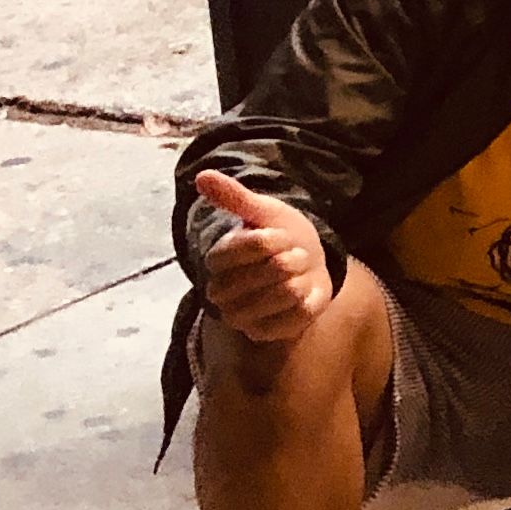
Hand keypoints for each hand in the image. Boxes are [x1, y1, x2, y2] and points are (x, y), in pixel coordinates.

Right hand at [192, 170, 333, 341]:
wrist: (303, 264)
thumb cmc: (280, 235)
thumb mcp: (263, 211)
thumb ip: (234, 197)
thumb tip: (203, 175)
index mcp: (217, 258)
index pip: (252, 245)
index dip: (276, 238)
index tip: (281, 235)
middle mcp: (220, 291)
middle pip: (272, 271)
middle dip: (293, 259)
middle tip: (294, 256)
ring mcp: (239, 316)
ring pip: (285, 295)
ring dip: (301, 281)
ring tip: (296, 275)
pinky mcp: (261, 334)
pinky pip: (295, 319)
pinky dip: (307, 304)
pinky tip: (301, 297)